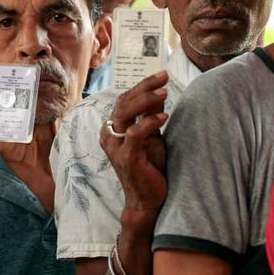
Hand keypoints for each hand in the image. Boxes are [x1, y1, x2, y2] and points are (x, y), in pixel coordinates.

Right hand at [101, 71, 169, 213]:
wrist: (148, 199)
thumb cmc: (150, 167)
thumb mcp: (153, 135)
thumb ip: (151, 114)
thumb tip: (158, 91)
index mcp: (113, 127)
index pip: (125, 99)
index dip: (143, 85)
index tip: (162, 74)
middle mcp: (109, 135)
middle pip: (123, 102)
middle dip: (144, 87)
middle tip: (163, 77)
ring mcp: (115, 146)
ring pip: (124, 113)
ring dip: (146, 100)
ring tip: (164, 92)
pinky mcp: (126, 158)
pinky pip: (135, 133)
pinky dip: (149, 122)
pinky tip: (164, 116)